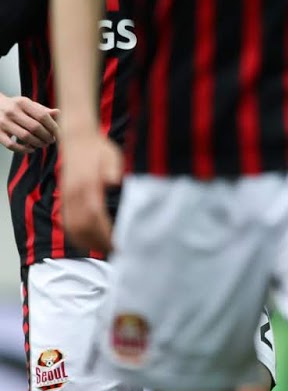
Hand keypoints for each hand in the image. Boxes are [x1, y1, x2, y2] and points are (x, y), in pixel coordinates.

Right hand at [0, 93, 58, 151]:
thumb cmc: (15, 107)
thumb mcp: (28, 104)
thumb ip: (42, 110)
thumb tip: (58, 113)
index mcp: (23, 102)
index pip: (42, 116)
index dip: (53, 126)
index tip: (58, 133)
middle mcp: (12, 112)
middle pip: (35, 127)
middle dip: (46, 136)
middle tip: (51, 140)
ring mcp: (3, 123)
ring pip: (25, 137)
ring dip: (37, 143)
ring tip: (44, 144)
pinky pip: (11, 145)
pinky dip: (23, 149)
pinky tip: (31, 149)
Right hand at [60, 129, 120, 253]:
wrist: (78, 140)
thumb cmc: (100, 149)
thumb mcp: (112, 155)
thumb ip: (113, 169)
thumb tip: (115, 181)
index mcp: (86, 187)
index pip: (94, 218)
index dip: (106, 234)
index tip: (121, 244)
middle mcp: (73, 196)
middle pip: (82, 229)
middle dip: (99, 243)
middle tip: (118, 250)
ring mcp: (67, 199)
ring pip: (73, 229)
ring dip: (88, 242)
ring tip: (107, 249)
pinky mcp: (65, 200)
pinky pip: (68, 224)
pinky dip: (78, 236)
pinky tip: (91, 241)